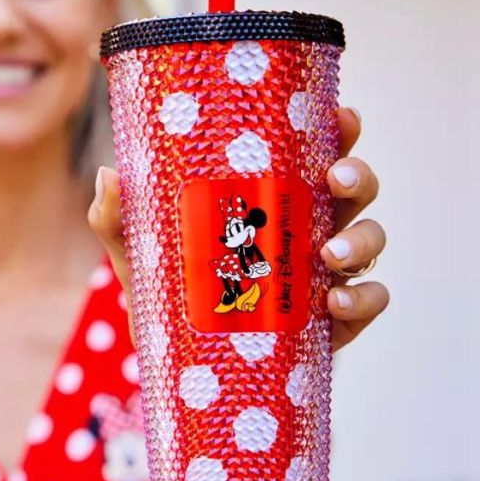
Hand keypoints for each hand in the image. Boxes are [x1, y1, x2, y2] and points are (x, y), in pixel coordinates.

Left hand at [88, 106, 387, 352]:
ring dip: (362, 239)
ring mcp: (323, 273)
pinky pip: (370, 301)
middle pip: (352, 188)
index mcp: (269, 196)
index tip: (340, 116)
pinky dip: (364, 299)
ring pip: (370, 239)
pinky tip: (335, 303)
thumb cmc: (164, 289)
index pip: (313, 152)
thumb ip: (115, 217)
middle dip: (356, 176)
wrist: (177, 364)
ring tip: (330, 254)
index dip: (337, 130)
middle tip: (334, 179)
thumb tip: (109, 175)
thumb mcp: (136, 252)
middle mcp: (306, 226)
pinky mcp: (333, 321)